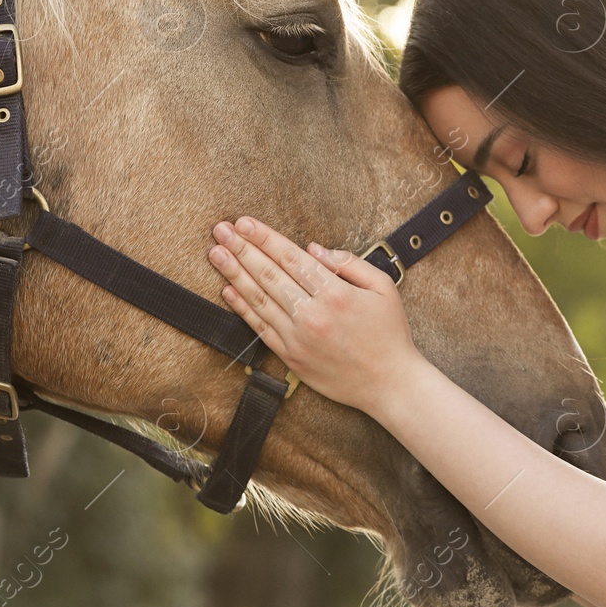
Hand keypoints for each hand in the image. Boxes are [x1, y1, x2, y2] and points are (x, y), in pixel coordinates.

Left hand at [206, 216, 426, 416]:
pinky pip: (260, 328)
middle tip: (221, 230)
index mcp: (336, 294)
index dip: (265, 238)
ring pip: (260, 299)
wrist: (389, 384)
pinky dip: (242, 308)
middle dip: (242, 249)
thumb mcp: (384, 288)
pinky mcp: (291, 357)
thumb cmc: (390, 333)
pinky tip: (227, 290)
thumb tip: (314, 249)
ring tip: (216, 254)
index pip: (292, 258)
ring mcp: (298, 338)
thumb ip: (350, 264)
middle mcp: (313, 315)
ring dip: (234, 274)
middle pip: (269, 275)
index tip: (244, 223)